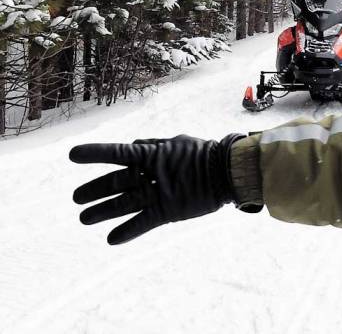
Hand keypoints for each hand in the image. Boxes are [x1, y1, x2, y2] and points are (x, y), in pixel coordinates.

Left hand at [70, 134, 241, 244]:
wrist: (227, 172)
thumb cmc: (204, 154)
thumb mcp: (177, 143)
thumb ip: (153, 145)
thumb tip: (132, 146)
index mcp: (152, 155)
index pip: (117, 153)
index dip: (94, 153)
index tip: (72, 155)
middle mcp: (151, 175)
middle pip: (115, 183)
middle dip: (93, 190)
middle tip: (77, 198)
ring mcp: (159, 193)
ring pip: (123, 204)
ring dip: (101, 212)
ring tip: (84, 218)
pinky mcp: (168, 210)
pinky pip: (143, 223)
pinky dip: (127, 231)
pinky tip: (111, 239)